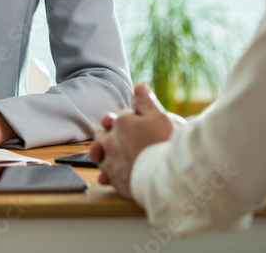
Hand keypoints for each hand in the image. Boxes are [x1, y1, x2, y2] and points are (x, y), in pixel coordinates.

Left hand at [89, 84, 179, 199]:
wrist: (167, 176)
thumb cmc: (165, 144)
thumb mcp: (160, 116)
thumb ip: (146, 101)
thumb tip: (139, 87)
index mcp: (122, 122)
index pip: (122, 115)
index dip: (133, 119)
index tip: (143, 124)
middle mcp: (111, 140)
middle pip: (105, 131)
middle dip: (111, 131)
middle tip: (126, 136)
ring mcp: (110, 160)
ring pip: (98, 151)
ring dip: (103, 150)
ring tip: (115, 152)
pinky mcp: (113, 178)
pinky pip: (104, 173)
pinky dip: (106, 172)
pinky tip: (114, 172)